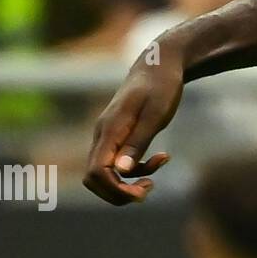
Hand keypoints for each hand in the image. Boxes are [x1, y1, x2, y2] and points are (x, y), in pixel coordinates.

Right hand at [84, 48, 183, 204]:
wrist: (159, 65)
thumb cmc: (161, 87)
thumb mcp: (156, 114)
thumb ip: (138, 141)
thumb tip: (121, 170)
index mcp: (110, 129)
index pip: (96, 172)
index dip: (114, 189)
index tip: (143, 192)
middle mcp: (102, 135)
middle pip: (94, 178)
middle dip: (119, 192)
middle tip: (149, 189)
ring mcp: (108, 135)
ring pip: (106, 173)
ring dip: (130, 181)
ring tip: (159, 168)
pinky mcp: (117, 136)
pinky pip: (118, 162)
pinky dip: (136, 167)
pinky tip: (162, 158)